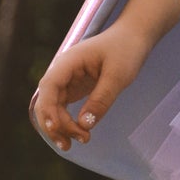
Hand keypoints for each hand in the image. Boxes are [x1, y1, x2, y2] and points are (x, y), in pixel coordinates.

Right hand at [28, 22, 150, 153]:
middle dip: (56, 124)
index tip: (57, 128)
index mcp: (68, 62)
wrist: (133, 37)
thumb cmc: (126, 50)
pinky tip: (77, 133)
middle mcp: (62, 72)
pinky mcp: (73, 88)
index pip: (49, 87)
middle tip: (77, 141)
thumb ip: (101, 99)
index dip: (49, 109)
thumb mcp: (118, 75)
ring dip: (60, 127)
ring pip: (53, 108)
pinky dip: (67, 122)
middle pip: (47, 101)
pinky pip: (62, 108)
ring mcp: (66, 81)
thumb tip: (84, 125)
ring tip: (79, 141)